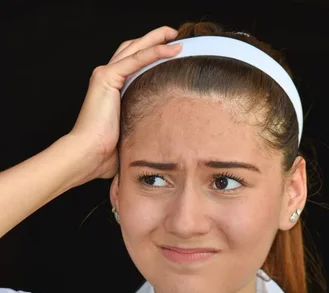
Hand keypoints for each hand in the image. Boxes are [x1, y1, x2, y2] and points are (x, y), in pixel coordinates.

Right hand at [68, 26, 180, 181]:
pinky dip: (155, 51)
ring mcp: (105, 75)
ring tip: (176, 35)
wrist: (87, 155)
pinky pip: (137, 59)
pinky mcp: (107, 78)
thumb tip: (158, 146)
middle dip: (154, 39)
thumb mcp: (128, 137)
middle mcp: (106, 78)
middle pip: (133, 50)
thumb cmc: (104, 155)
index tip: (171, 53)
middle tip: (174, 36)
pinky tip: (172, 48)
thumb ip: (139, 131)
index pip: (131, 64)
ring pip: (135, 48)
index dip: (149, 55)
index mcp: (109, 90)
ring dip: (156, 39)